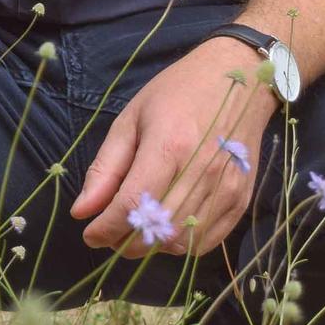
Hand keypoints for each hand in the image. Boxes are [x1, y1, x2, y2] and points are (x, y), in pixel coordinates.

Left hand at [70, 40, 275, 258]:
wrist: (237, 79)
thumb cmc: (177, 93)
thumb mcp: (131, 120)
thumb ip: (106, 168)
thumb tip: (82, 211)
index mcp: (169, 147)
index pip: (131, 206)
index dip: (105, 229)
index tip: (89, 234)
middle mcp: (201, 172)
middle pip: (155, 231)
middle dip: (124, 241)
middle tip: (111, 231)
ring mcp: (226, 189)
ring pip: (180, 243)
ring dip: (152, 245)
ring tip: (138, 227)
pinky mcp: (242, 199)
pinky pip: (206, 242)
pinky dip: (181, 243)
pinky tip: (168, 225)